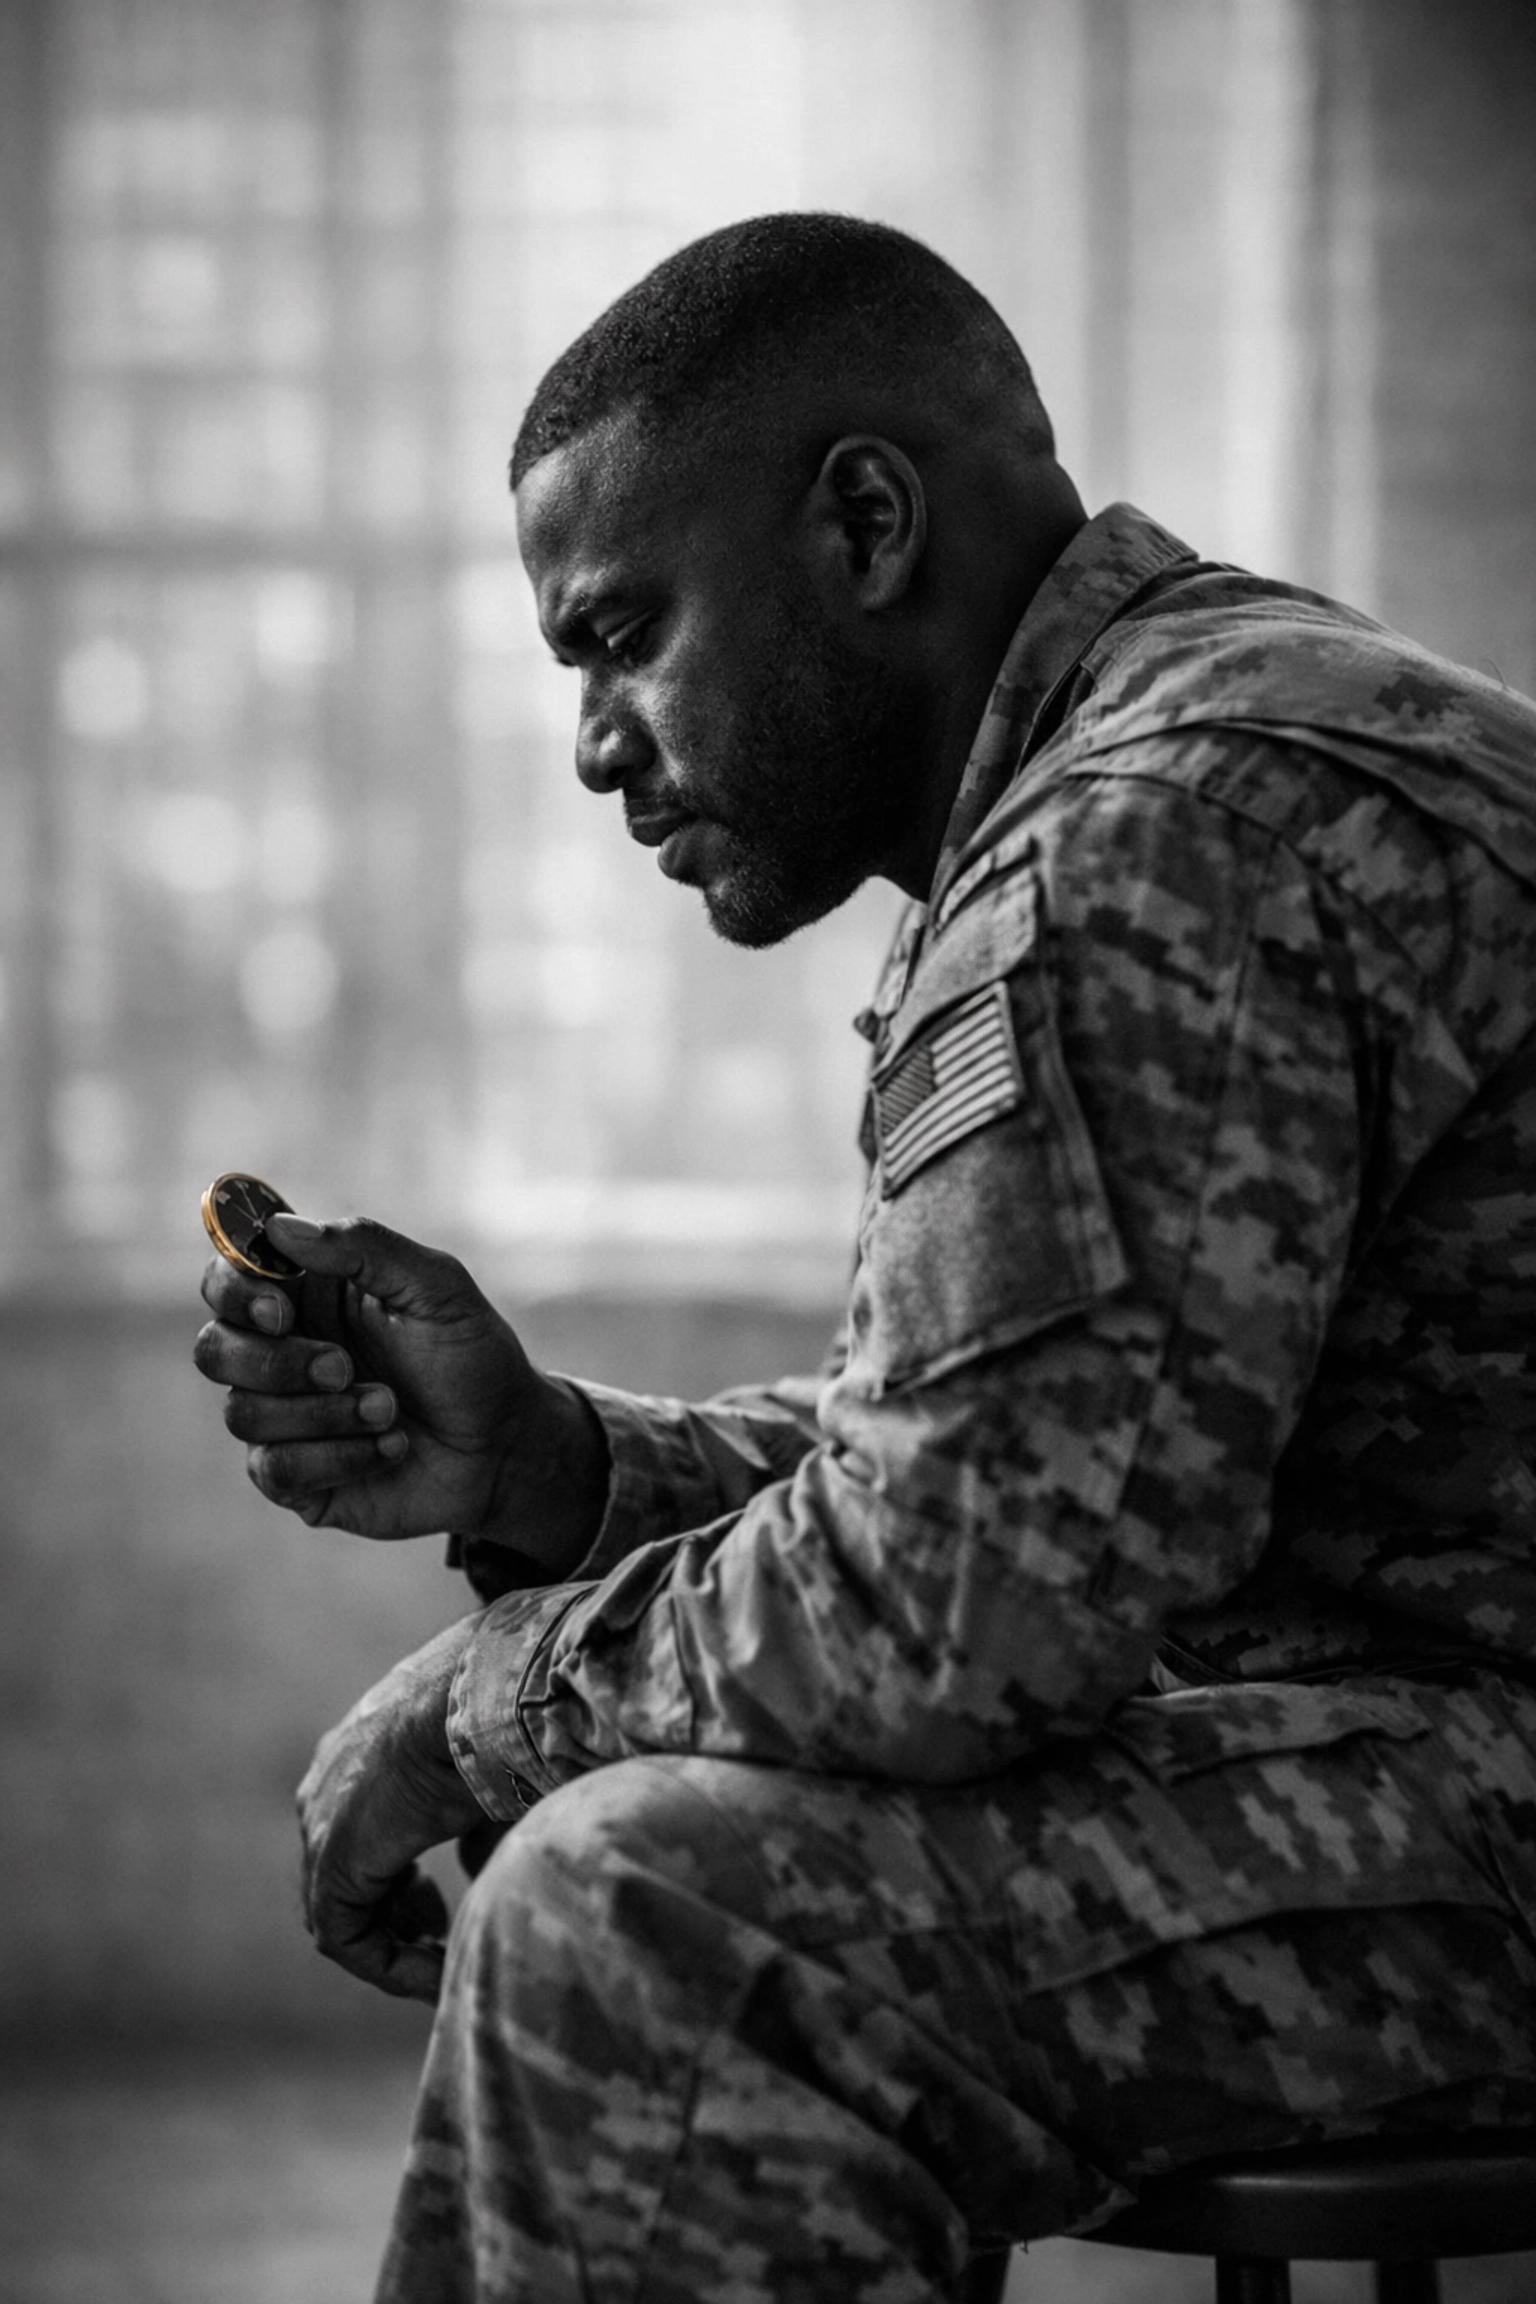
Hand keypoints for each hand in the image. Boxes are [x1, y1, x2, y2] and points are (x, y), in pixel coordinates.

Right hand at [194, 1211, 607, 1563]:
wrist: (506, 1445)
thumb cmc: (472, 1357)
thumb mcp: (436, 1287)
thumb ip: (364, 1247)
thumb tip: (281, 1227)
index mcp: (306, 1295)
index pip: (227, 1277)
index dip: (236, 1290)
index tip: (281, 1308)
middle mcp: (283, 1352)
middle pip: (215, 1349)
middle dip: (277, 1362)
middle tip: (344, 1367)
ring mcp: (284, 1418)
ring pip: (242, 1413)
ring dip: (323, 1413)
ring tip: (389, 1410)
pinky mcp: (296, 1477)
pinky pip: (275, 1469)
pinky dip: (338, 1456)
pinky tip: (390, 1447)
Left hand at [297, 1614, 489, 2001]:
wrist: (478, 1702)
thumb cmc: (498, 1722)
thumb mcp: (486, 1780)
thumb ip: (475, 1833)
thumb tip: (476, 1878)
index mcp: (359, 1749)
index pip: (365, 1830)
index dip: (403, 1881)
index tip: (446, 1906)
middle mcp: (327, 1783)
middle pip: (347, 1871)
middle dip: (395, 1911)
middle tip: (439, 1935)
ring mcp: (322, 1820)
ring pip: (342, 1908)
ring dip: (393, 1943)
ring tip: (441, 1964)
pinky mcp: (332, 1861)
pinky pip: (345, 1937)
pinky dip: (390, 1964)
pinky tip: (438, 1973)